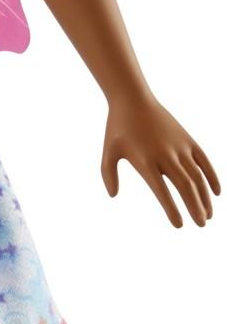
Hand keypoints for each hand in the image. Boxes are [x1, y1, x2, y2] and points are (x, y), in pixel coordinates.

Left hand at [101, 89, 219, 227]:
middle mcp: (165, 155)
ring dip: (204, 197)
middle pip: (185, 185)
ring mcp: (179, 147)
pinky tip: (216, 192)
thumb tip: (113, 195)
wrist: (134, 99)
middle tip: (201, 225)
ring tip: (208, 215)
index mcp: (145, 161)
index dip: (172, 208)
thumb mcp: (109, 151)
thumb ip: (108, 174)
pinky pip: (204, 161)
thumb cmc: (119, 127)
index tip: (179, 225)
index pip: (162, 190)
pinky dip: (212, 176)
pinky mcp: (188, 140)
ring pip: (197, 176)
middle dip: (195, 207)